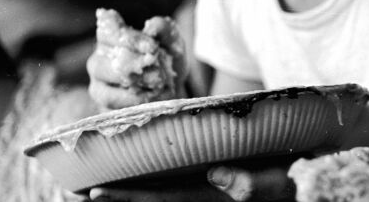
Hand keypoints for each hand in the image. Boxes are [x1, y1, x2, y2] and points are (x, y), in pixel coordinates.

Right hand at [87, 9, 184, 108]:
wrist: (171, 91)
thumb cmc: (166, 60)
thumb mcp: (171, 42)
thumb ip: (163, 29)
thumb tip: (152, 27)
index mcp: (110, 37)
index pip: (108, 31)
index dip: (130, 40)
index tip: (153, 47)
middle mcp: (98, 61)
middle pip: (102, 64)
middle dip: (134, 67)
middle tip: (158, 70)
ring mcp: (98, 88)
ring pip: (106, 92)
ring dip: (136, 91)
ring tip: (160, 86)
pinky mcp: (103, 111)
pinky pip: (114, 112)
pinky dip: (138, 106)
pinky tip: (155, 98)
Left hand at [89, 164, 294, 201]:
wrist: (296, 178)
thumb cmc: (288, 180)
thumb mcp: (276, 184)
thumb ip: (251, 183)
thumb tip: (217, 173)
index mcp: (208, 197)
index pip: (159, 201)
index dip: (127, 198)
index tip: (94, 194)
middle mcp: (197, 195)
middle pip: (147, 199)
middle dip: (112, 197)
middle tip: (71, 192)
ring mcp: (198, 187)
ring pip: (152, 190)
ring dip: (121, 189)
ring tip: (84, 187)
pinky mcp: (201, 177)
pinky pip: (166, 179)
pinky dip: (142, 178)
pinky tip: (125, 170)